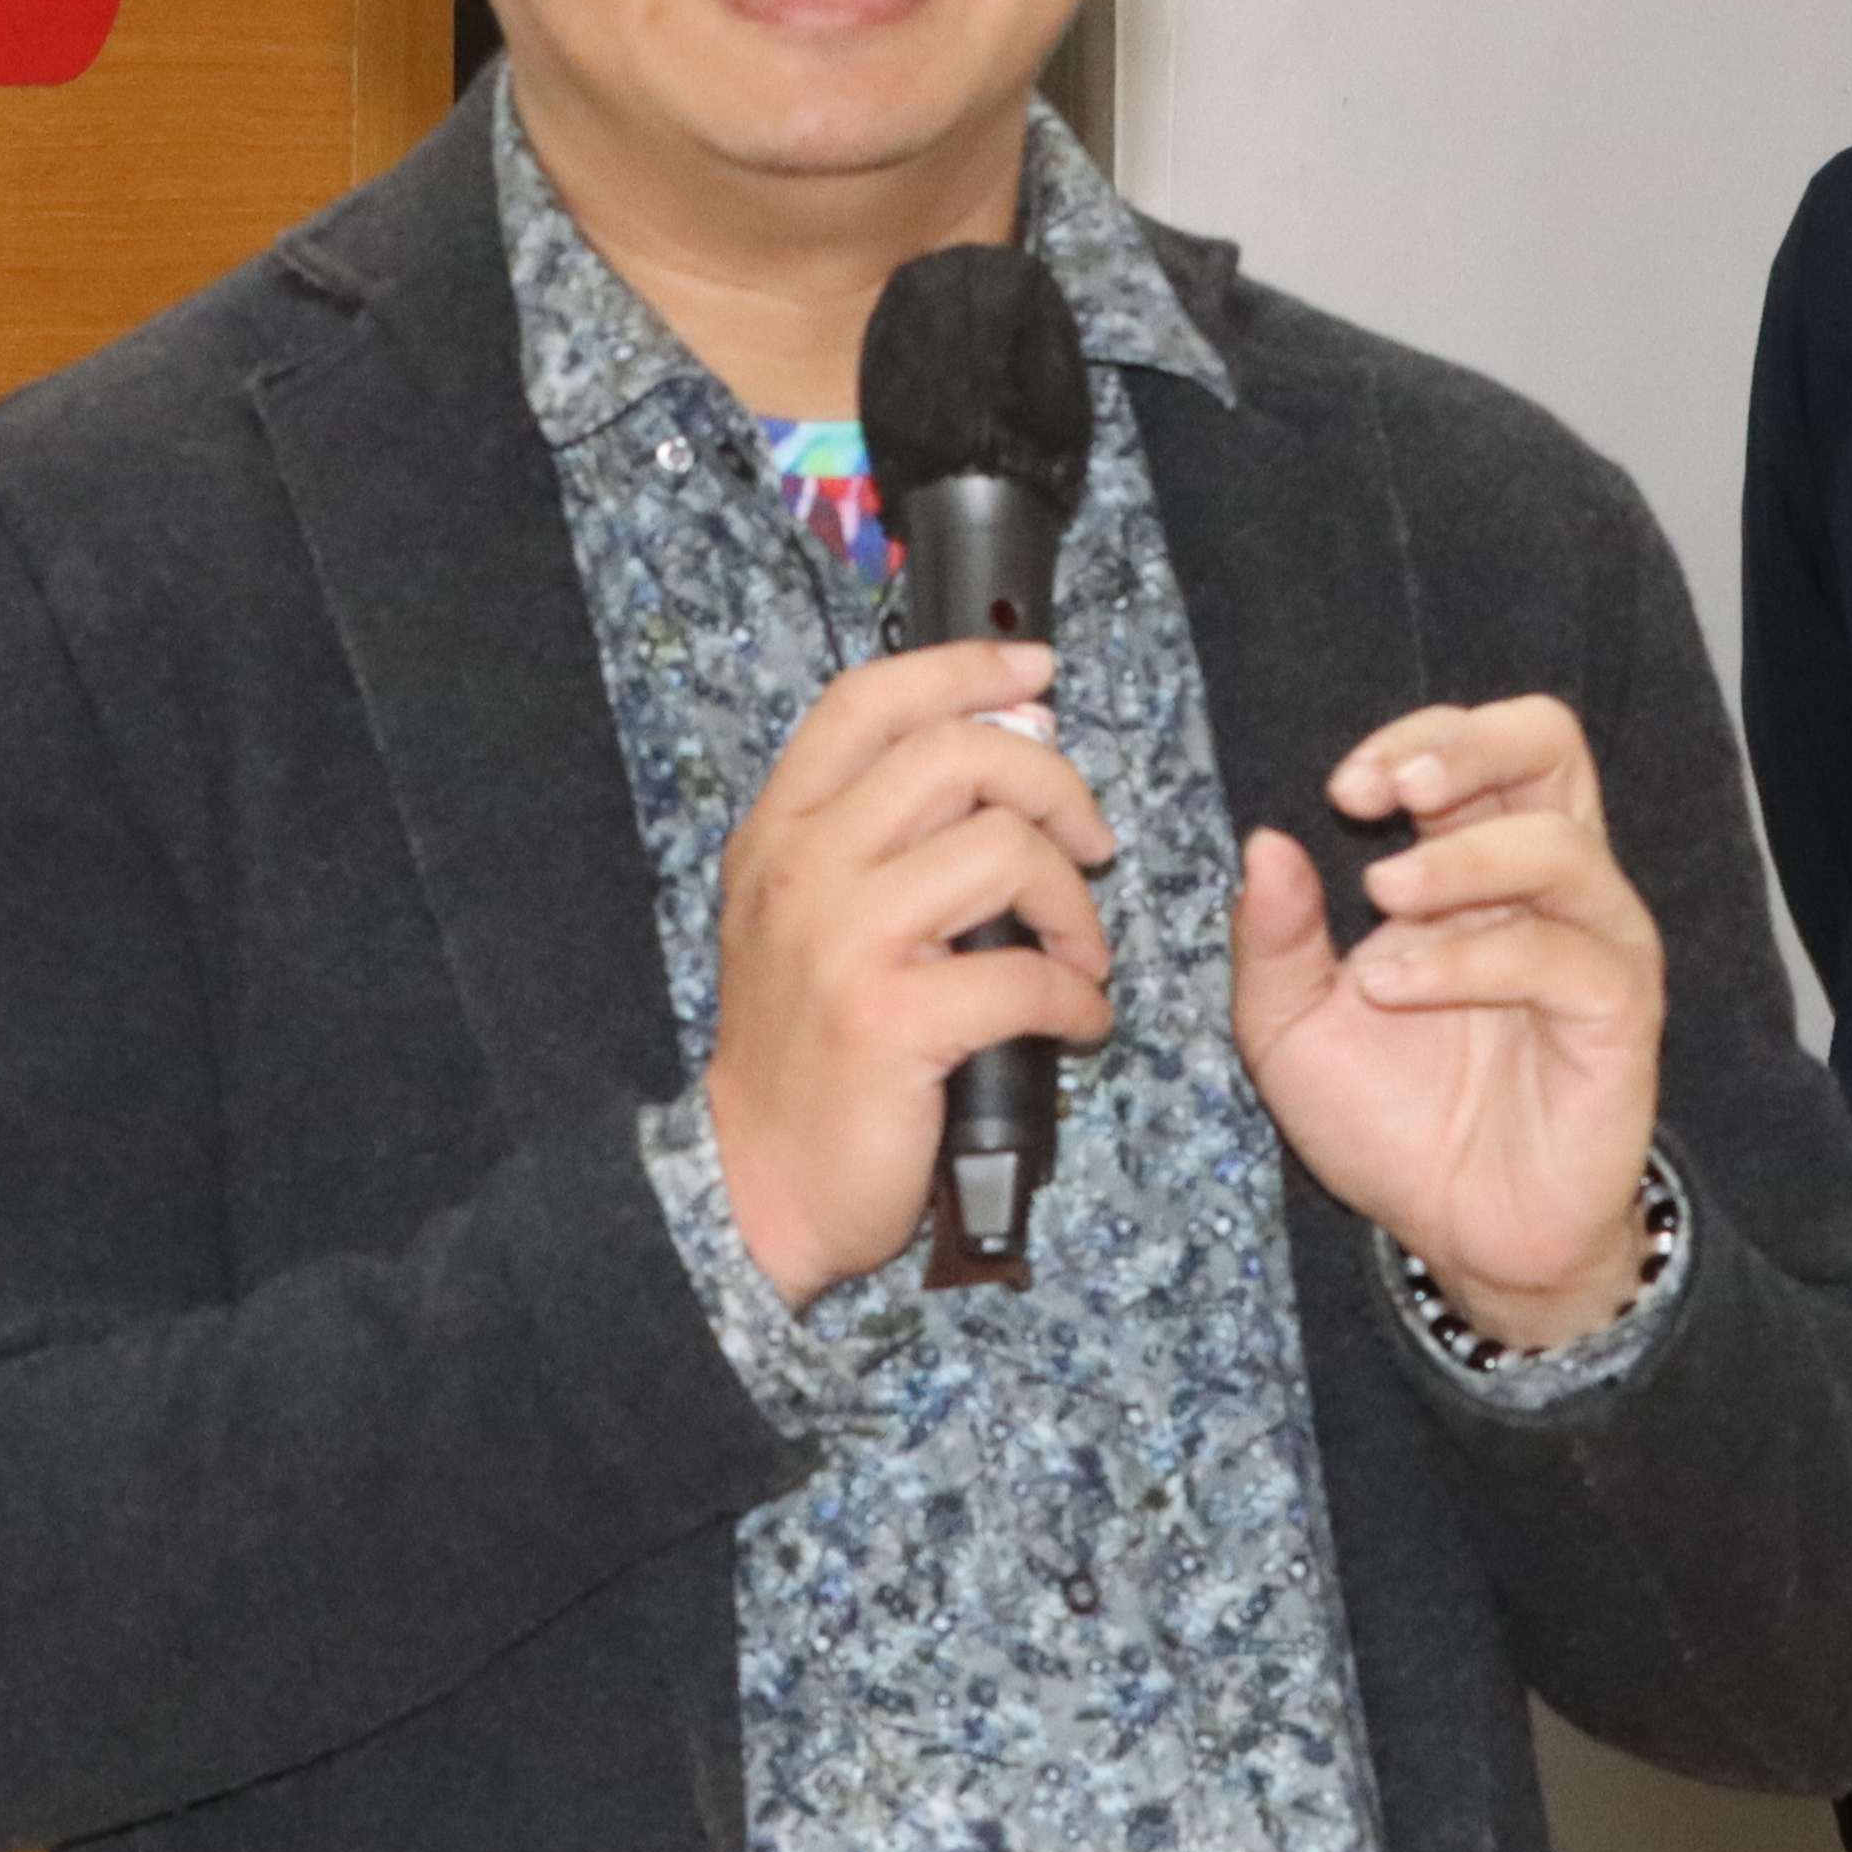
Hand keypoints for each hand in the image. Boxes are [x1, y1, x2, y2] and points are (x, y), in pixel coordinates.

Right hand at [707, 639, 1116, 1309]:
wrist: (761, 1184)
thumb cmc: (807, 1047)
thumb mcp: (807, 913)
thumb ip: (877, 831)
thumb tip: (1001, 742)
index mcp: (781, 830)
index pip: (871, 701)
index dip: (965, 667)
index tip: (1038, 673)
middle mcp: (802, 869)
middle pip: (957, 754)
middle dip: (1055, 786)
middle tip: (1089, 844)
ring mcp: (842, 942)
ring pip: (1003, 851)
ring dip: (1074, 904)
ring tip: (1079, 953)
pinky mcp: (890, 1021)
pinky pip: (1025, 977)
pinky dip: (1078, 999)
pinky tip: (1078, 1023)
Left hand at [1228, 697, 1661, 1350]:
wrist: (1453, 1231)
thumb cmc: (1386, 1116)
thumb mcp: (1289, 1025)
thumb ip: (1273, 938)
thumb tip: (1264, 841)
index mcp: (1473, 862)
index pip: (1474, 743)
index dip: (1412, 740)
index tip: (1344, 791)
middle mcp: (1546, 884)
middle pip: (1551, 742)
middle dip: (1465, 745)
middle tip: (1392, 793)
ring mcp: (1593, 945)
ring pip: (1560, 845)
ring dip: (1458, 861)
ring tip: (1381, 903)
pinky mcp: (1618, 1016)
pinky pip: (1564, 957)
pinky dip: (1468, 959)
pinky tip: (1395, 986)